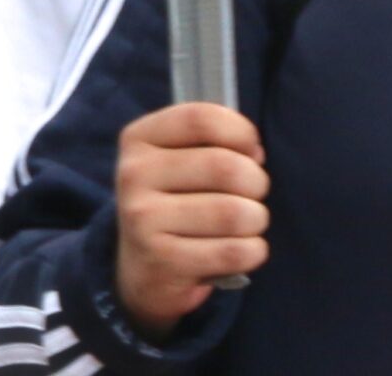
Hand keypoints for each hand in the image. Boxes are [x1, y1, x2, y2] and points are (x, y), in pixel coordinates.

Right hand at [113, 103, 269, 339]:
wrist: (142, 271)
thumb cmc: (175, 202)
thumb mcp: (178, 160)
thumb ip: (212, 142)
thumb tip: (255, 153)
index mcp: (139, 139)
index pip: (201, 120)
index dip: (240, 131)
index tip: (254, 151)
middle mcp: (134, 176)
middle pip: (223, 166)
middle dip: (256, 181)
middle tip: (256, 193)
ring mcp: (143, 221)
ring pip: (232, 212)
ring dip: (257, 218)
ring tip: (252, 222)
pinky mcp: (162, 263)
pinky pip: (231, 252)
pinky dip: (253, 251)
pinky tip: (249, 250)